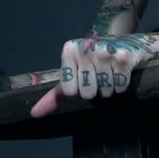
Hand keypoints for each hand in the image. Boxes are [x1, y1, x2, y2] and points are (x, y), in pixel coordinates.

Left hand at [31, 34, 158, 117]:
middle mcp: (86, 47)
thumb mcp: (71, 77)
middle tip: (97, 78)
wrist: (119, 43)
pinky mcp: (124, 56)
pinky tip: (119, 74)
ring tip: (109, 75)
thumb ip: (53, 96)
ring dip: (108, 88)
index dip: (76, 90)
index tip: (81, 79)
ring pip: (105, 90)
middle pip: (87, 92)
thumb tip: (34, 114)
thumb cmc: (90, 63)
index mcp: (69, 51)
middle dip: (94, 90)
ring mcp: (106, 51)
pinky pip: (120, 85)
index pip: (69, 90)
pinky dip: (120, 86)